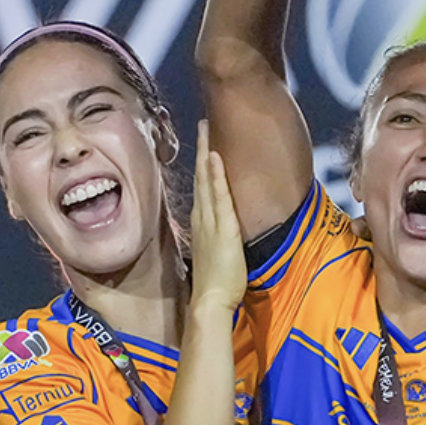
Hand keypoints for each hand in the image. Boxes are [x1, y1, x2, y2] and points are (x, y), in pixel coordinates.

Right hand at [188, 121, 246, 316]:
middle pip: (201, 176)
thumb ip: (219, 236)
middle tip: (202, 124)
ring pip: (207, 181)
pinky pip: (219, 197)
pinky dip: (216, 176)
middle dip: (202, 148)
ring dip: (206, 153)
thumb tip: (224, 228)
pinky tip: (214, 158)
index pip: (202, 186)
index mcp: (203, 222)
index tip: (205, 142)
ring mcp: (211, 221)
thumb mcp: (218, 252)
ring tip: (205, 130)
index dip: (202, 163)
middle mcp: (203, 217)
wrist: (211, 301)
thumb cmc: (217, 281)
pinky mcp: (223, 228)